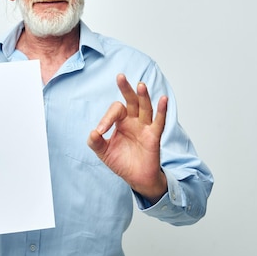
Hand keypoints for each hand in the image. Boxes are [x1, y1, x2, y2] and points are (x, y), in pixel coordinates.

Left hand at [87, 74, 167, 203]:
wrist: (136, 178)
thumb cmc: (122, 162)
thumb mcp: (103, 152)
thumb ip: (95, 142)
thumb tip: (93, 133)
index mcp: (121, 121)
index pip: (115, 111)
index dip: (106, 119)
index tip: (99, 132)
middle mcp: (134, 121)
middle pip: (131, 101)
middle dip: (126, 89)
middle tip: (120, 76)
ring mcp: (145, 127)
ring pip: (145, 108)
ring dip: (143, 96)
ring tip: (140, 85)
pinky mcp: (154, 136)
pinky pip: (159, 122)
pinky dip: (162, 111)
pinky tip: (163, 99)